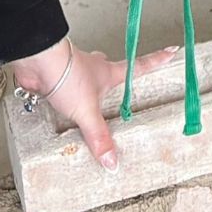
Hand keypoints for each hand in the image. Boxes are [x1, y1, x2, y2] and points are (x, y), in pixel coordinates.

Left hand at [11, 41, 155, 168]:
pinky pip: (67, 88)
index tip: (172, 50)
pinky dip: (66, 97)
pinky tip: (60, 109)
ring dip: (89, 87)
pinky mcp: (58, 77)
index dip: (157, 59)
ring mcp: (76, 72)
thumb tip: (112, 161)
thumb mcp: (88, 111)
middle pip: (113, 71)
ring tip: (87, 106)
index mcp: (109, 73)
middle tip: (122, 86)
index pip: (140, 66)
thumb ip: (99, 137)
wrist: (38, 62)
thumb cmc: (67, 74)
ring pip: (88, 77)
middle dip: (118, 77)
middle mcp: (95, 70)